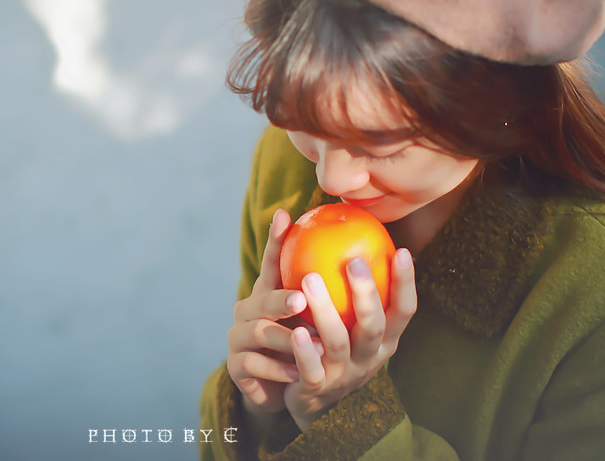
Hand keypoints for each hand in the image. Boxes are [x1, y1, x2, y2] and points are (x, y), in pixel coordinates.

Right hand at [227, 209, 315, 413]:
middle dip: (281, 298)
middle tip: (303, 297)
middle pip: (262, 301)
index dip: (275, 239)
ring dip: (286, 340)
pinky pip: (255, 366)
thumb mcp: (315, 315)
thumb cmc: (301, 343)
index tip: (285, 216)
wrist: (275, 388)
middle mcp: (248, 312)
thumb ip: (333, 288)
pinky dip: (278, 368)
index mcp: (267, 292)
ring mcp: (238, 339)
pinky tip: (298, 371)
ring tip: (314, 344)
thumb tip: (368, 249)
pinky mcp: (235, 367)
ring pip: (259, 334)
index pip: (270, 262)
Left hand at [284, 248, 416, 429]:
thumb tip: (351, 232)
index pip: (404, 311)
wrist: (312, 401)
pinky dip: (304, 351)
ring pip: (339, 343)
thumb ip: (352, 289)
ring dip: (326, 311)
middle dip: (367, 293)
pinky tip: (295, 330)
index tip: (402, 250)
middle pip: (374, 325)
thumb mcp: (351, 321)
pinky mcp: (316, 389)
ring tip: (310, 279)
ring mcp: (344, 375)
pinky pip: (311, 370)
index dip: (406, 283)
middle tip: (354, 260)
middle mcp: (369, 358)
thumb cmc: (332, 347)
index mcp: (383, 340)